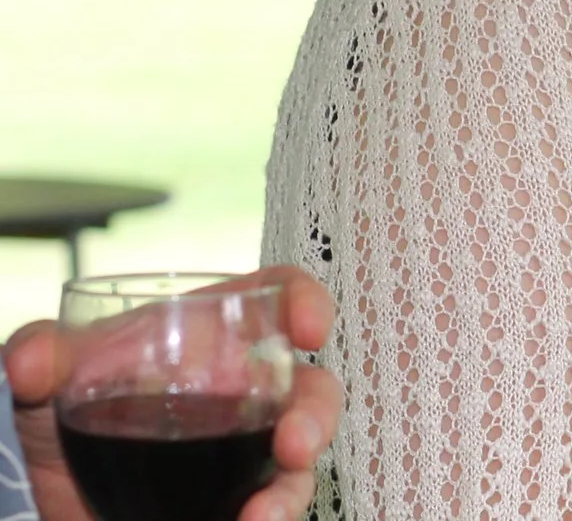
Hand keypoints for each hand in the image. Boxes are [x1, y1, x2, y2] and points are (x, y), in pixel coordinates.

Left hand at [6, 266, 341, 520]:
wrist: (52, 501)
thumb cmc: (60, 418)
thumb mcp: (46, 381)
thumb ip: (39, 356)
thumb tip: (30, 363)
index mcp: (213, 338)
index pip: (278, 299)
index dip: (307, 303)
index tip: (311, 328)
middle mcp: (243, 391)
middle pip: (309, 386)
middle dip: (315, 415)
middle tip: (294, 445)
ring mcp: (246, 448)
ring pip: (300, 456)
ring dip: (293, 485)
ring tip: (264, 515)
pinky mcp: (240, 497)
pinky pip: (275, 504)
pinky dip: (272, 515)